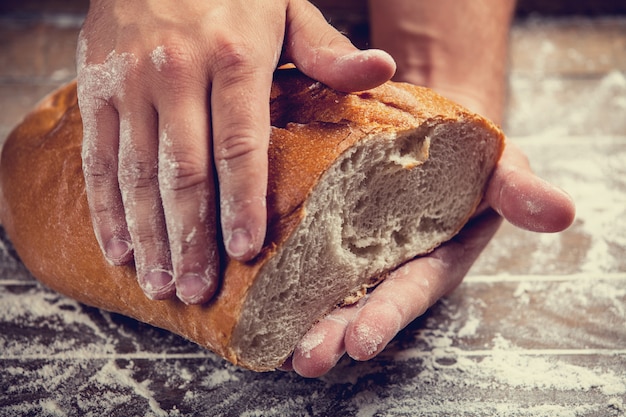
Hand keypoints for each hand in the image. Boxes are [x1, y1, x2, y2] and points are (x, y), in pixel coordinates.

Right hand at [76, 0, 395, 303]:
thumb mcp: (288, 8)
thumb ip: (328, 51)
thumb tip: (382, 70)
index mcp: (233, 57)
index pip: (239, 145)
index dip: (241, 202)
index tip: (244, 251)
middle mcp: (175, 72)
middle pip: (185, 172)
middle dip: (190, 238)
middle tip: (197, 289)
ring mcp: (128, 82)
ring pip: (137, 174)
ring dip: (148, 236)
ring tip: (160, 283)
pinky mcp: (94, 87)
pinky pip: (96, 158)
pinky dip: (105, 209)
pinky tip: (118, 248)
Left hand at [286, 142, 575, 376]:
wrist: (425, 129)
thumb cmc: (465, 156)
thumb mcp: (498, 167)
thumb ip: (519, 191)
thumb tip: (560, 211)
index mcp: (429, 255)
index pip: (408, 289)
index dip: (387, 314)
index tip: (361, 339)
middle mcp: (386, 260)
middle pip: (357, 301)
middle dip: (332, 331)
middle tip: (305, 356)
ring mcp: (351, 247)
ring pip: (321, 284)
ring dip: (297, 312)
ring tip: (270, 340)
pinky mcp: (321, 224)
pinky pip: (297, 247)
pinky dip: (276, 267)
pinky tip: (249, 285)